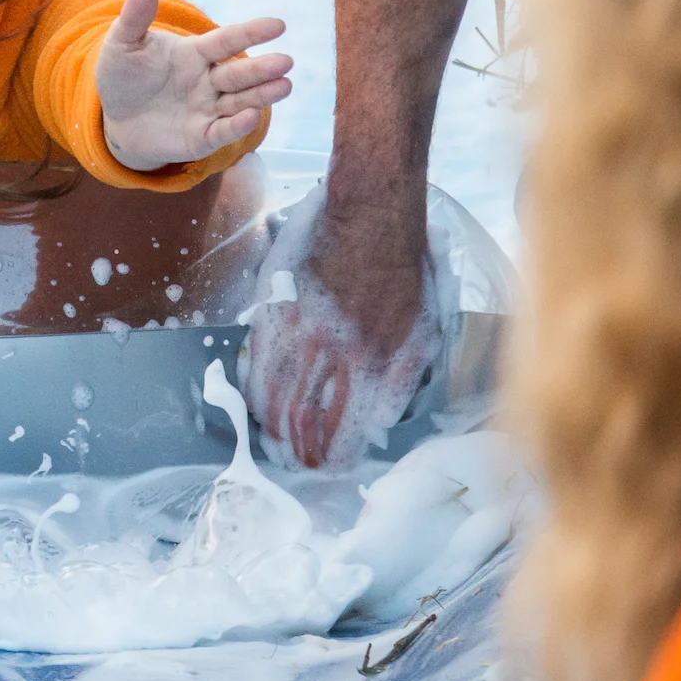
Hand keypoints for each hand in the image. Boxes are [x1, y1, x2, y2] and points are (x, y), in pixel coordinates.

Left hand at [95, 0, 290, 169]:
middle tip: (285, 61)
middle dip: (262, 68)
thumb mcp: (123, 43)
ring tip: (285, 86)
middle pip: (239, 73)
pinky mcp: (200, 138)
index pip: (227, 40)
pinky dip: (236, 126)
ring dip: (262, 95)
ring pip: (240, 102)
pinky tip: (251, 116)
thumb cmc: (122, 76)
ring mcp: (207, 110)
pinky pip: (221, 132)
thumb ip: (136, 17)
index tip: (277, 25)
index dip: (251, 33)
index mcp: (195, 53)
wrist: (113, 118)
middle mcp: (208, 81)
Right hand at [243, 183, 441, 469]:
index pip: (344, 427)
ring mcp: (298, 332)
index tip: (330, 466)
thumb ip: (402, 378)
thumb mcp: (424, 328)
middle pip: (304, 418)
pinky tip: (258, 403)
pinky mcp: (274, 311)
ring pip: (276, 394)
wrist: (371, 215)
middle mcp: (330, 353)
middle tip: (296, 463)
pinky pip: (258, 362)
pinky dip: (255, 389)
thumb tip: (380, 420)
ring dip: (273, 426)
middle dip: (299, 448)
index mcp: (371, 362)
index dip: (334, 454)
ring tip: (274, 443)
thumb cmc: (406, 270)